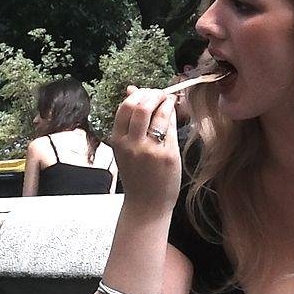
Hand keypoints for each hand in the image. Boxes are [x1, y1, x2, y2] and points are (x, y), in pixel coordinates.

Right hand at [107, 84, 188, 210]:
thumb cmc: (137, 174)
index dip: (139, 94)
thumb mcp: (126, 147)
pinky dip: (173, 117)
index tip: (148, 92)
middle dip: (153, 94)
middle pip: (141, 107)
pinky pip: (171, 129)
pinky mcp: (167, 156)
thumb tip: (131, 90)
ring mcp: (150, 150)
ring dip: (166, 102)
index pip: (126, 107)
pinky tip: (175, 114)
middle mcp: (132, 144)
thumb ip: (130, 120)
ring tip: (170, 100)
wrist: (146, 204)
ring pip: (158, 115)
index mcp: (118, 141)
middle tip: (161, 94)